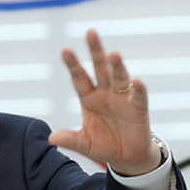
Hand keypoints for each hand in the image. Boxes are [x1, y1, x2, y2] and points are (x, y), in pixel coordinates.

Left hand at [49, 29, 161, 175]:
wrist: (128, 157)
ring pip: (120, 77)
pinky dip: (139, 89)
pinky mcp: (139, 109)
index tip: (65, 49)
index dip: (73, 64)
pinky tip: (137, 81)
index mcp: (89, 98)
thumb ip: (71, 140)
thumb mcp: (85, 144)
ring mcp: (123, 99)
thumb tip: (51, 138)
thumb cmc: (105, 146)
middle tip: (91, 32)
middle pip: (100, 68)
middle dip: (96, 51)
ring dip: (117, 66)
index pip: (79, 77)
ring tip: (113, 54)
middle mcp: (106, 93)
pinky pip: (139, 97)